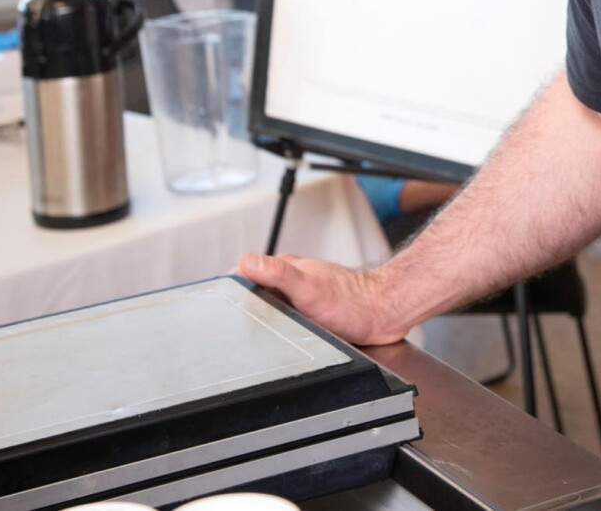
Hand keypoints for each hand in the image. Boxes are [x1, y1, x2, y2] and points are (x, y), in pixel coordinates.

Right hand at [236, 252, 407, 346]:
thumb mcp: (308, 288)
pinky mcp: (309, 312)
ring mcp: (299, 296)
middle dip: (240, 309)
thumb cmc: (352, 302)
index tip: (216, 305)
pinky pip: (284, 320)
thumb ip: (278, 274)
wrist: (383, 313)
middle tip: (232, 330)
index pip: (244, 274)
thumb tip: (246, 261)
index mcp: (285, 269)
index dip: (228, 290)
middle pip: (253, 293)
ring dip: (260, 321)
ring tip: (253, 337)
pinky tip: (279, 340)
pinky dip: (277, 329)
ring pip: (268, 308)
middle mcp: (290, 280)